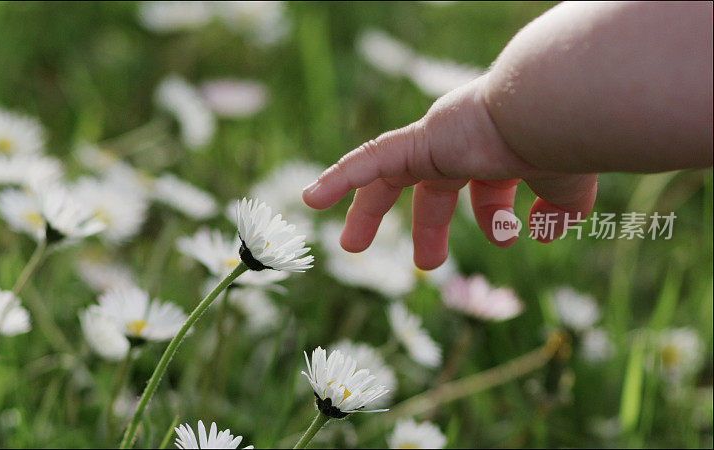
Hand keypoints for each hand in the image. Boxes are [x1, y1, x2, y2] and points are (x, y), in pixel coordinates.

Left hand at [302, 76, 597, 269]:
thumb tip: (544, 231)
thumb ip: (557, 207)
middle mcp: (461, 147)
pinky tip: (311, 198)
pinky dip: (339, 179)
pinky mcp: (417, 141)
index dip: (492, 218)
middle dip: (429, 226)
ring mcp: (434, 142)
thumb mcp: (565, 185)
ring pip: (385, 177)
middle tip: (428, 263)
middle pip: (431, 188)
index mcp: (495, 156)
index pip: (484, 188)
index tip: (507, 242)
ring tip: (350, 246)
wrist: (551, 110)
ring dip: (367, 210)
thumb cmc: (562, 145)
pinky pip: (367, 160)